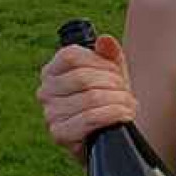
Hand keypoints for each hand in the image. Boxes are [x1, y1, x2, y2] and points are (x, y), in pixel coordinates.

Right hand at [37, 34, 136, 163]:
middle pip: (82, 78)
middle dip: (113, 84)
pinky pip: (89, 119)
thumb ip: (110, 55)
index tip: (117, 73)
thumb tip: (105, 40)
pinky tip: (124, 116)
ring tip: (129, 105)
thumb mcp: (112, 75)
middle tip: (127, 93)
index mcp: (53, 71)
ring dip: (118, 101)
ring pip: (89, 98)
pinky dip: (112, 115)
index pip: (71, 56)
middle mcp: (46, 91)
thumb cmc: (109, 100)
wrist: (112, 135)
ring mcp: (50, 114)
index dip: (100, 62)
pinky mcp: (59, 134)